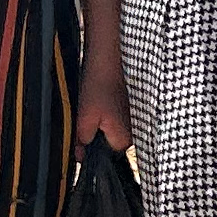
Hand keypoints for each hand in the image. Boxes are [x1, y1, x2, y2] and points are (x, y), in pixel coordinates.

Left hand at [74, 37, 133, 152]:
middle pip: (111, 143)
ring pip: (114, 129)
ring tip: (96, 103)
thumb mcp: (83, 119)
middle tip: (88, 114)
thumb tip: (81, 157)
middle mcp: (135, 132)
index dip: (91, 146)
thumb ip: (82, 142)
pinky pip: (120, 116)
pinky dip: (110, 110)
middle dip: (97, 134)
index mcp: (124, 139)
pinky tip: (103, 97)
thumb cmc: (98, 86)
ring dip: (103, 121)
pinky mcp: (134, 106)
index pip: (105, 156)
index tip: (83, 132)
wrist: (109, 59)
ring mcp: (136, 118)